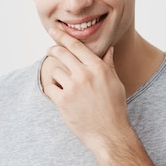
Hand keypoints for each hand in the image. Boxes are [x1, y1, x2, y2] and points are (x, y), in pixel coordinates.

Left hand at [44, 28, 129, 151]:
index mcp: (98, 68)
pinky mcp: (63, 102)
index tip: (54, 31)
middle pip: (62, 54)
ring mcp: (73, 88)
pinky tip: (56, 91)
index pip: (77, 46)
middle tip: (49, 49)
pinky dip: (51, 87)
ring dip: (56, 74)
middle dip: (53, 49)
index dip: (63, 37)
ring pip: (55, 71)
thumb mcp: (115, 83)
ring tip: (62, 81)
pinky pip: (49, 87)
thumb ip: (109, 65)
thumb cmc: (115, 109)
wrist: (110, 134)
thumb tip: (109, 50)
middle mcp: (85, 75)